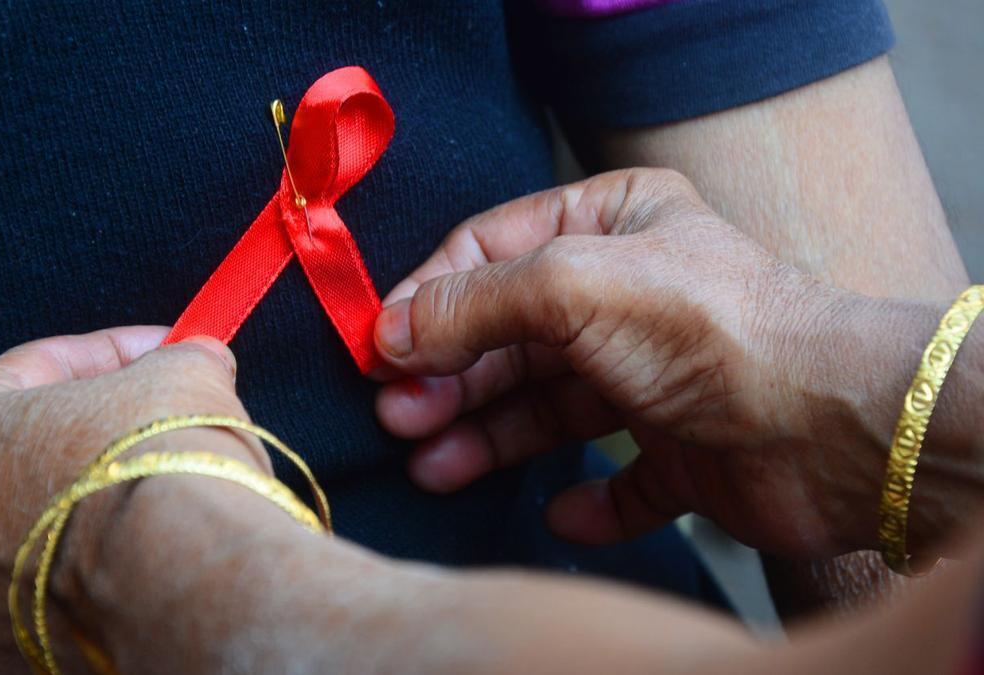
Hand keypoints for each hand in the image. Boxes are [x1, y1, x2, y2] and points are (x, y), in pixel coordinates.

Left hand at [0, 327, 268, 671]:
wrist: (188, 583)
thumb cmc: (162, 462)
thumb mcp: (183, 373)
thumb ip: (176, 360)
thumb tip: (193, 362)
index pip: (30, 371)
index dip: (109, 352)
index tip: (163, 351)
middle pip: (24, 458)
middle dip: (94, 434)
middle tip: (161, 421)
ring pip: (37, 536)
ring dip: (92, 508)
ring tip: (165, 497)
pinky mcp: (16, 658)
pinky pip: (55, 599)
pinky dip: (96, 575)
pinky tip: (152, 558)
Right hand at [373, 169, 892, 557]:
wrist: (831, 427)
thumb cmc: (712, 330)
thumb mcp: (573, 285)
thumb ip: (475, 301)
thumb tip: (390, 327)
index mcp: (613, 224)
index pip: (490, 252)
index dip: (430, 298)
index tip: (378, 348)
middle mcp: (632, 296)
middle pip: (510, 336)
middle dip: (450, 376)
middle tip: (398, 417)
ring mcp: (656, 376)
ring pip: (549, 407)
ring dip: (488, 435)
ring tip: (433, 465)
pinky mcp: (682, 451)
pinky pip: (618, 477)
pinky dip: (585, 499)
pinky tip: (561, 508)